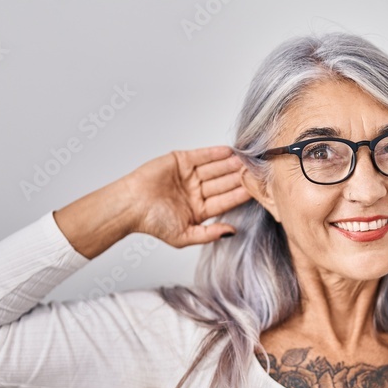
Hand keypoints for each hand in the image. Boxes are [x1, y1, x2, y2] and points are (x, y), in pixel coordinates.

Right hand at [121, 145, 250, 247]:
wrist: (131, 205)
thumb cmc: (153, 223)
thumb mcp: (184, 236)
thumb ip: (209, 234)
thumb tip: (232, 232)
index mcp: (199, 210)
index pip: (225, 201)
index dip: (240, 195)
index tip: (256, 191)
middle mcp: (196, 192)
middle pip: (223, 183)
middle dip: (239, 178)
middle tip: (256, 172)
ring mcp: (189, 175)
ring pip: (215, 169)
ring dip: (230, 165)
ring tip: (246, 161)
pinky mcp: (180, 161)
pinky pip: (202, 156)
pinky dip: (215, 153)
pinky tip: (230, 152)